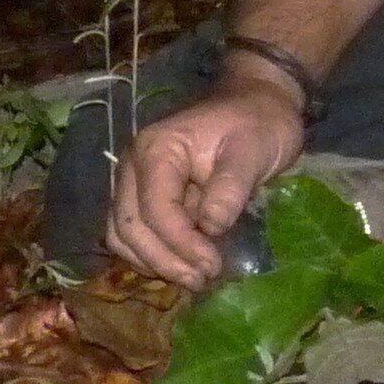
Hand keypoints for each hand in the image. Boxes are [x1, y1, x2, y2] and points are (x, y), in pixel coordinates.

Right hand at [107, 77, 305, 289]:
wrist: (258, 103)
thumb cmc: (259, 123)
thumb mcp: (255, 149)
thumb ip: (231, 187)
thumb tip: (210, 227)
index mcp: (156, 150)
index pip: (154, 209)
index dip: (180, 244)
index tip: (212, 265)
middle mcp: (134, 166)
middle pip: (129, 227)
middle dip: (164, 260)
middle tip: (203, 280)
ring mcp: (135, 182)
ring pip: (124, 235)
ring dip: (154, 262)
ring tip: (195, 278)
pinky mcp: (145, 195)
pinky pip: (136, 233)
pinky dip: (154, 254)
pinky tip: (185, 265)